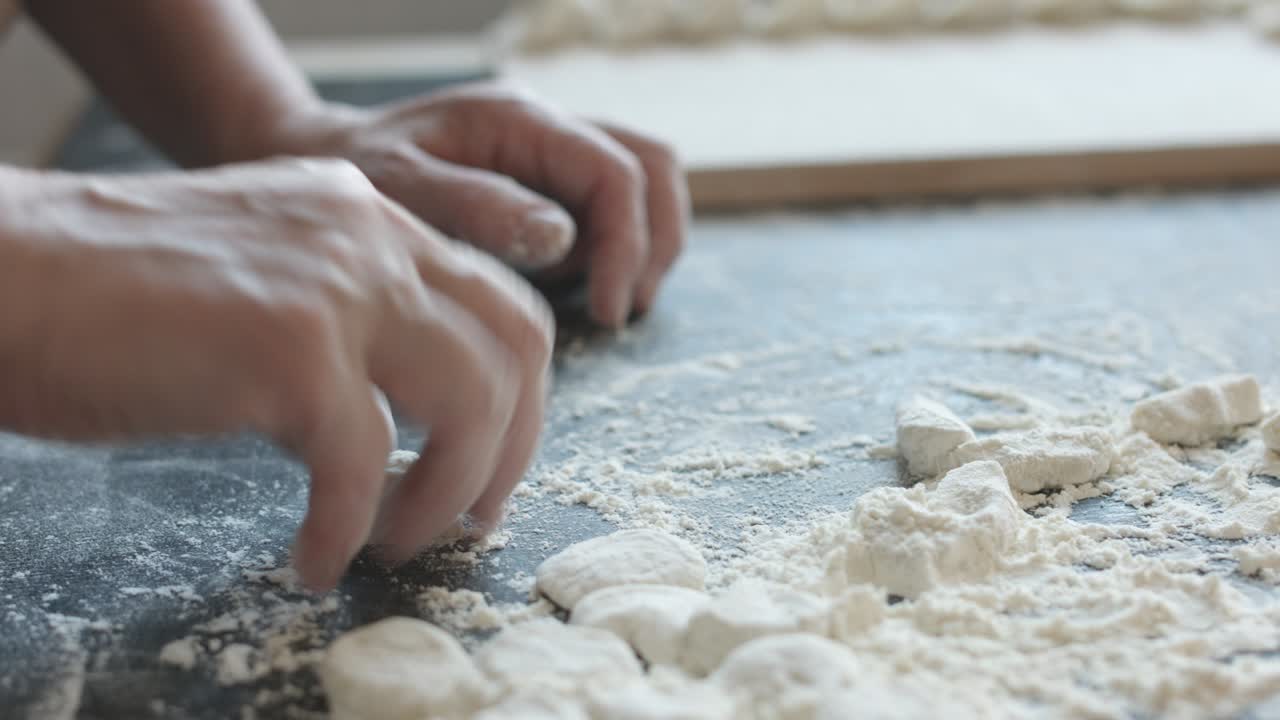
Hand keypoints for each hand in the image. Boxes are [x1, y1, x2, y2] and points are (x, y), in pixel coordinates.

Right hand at [0, 158, 552, 590]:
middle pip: (517, 342)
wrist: (1, 274)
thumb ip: (341, 334)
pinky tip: (312, 561)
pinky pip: (363, 465)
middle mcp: (369, 236)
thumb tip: (389, 432)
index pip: (498, 300)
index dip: (515, 393)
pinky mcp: (289, 349)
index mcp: (367, 218)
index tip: (488, 463)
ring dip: (448, 493)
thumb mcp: (261, 286)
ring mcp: (336, 285)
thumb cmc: (105, 298)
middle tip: (474, 518)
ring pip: (472, 400)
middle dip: (514, 447)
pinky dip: (347, 531)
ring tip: (394, 542)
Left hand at [270, 84, 689, 327]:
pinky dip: (617, 250)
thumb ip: (477, 207)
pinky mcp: (552, 183)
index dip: (626, 244)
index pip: (614, 171)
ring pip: (647, 182)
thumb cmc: (357, 177)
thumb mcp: (401, 190)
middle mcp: (549, 129)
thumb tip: (560, 236)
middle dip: (655, 242)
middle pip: (653, 166)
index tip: (608, 308)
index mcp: (519, 120)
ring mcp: (555, 155)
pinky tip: (581, 286)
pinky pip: (614, 208)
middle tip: (622, 308)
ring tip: (610, 303)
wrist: (325, 162)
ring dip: (645, 245)